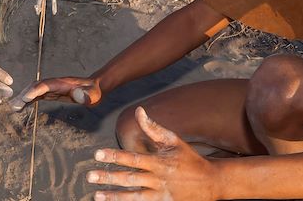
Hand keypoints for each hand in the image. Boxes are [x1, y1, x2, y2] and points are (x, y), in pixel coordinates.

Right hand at [9, 76, 102, 110]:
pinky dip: (28, 99)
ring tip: (13, 107)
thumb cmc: (94, 92)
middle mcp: (54, 84)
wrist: (95, 87)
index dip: (35, 90)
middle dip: (24, 94)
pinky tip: (21, 106)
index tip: (25, 98)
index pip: (46, 85)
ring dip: (23, 97)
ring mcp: (52, 88)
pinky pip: (37, 95)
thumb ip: (85, 95)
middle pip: (35, 86)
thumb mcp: (93, 95)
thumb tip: (77, 95)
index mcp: (62, 83)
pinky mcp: (52, 93)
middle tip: (14, 105)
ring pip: (34, 90)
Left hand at [86, 107, 218, 200]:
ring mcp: (162, 196)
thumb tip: (138, 111)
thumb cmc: (190, 159)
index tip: (98, 154)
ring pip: (134, 197)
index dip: (115, 156)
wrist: (211, 183)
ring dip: (114, 196)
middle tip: (90, 175)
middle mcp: (160, 180)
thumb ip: (154, 128)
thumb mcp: (174, 141)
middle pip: (130, 179)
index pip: (134, 159)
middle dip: (109, 177)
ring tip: (97, 195)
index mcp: (160, 162)